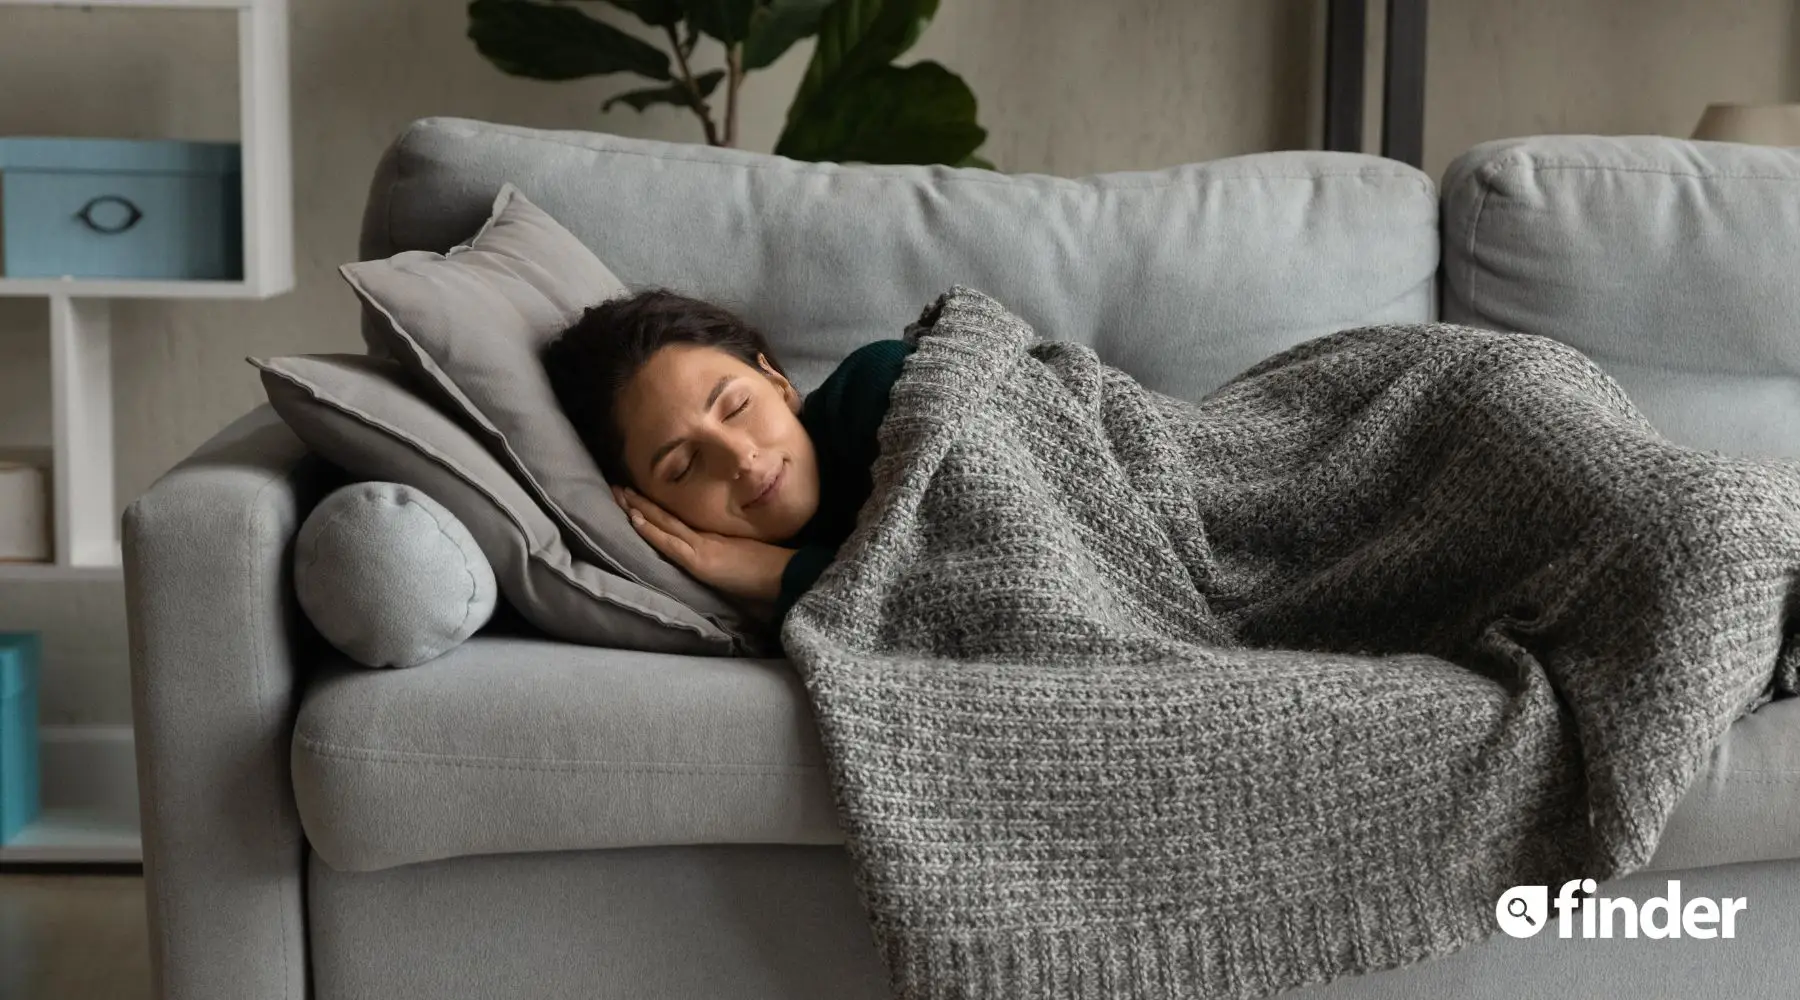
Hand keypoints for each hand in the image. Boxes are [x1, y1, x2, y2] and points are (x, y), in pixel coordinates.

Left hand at [612, 485, 793, 603]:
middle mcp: (703, 538)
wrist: (784, 577)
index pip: (676, 519)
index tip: (635, 492)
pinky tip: (635, 519)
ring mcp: (701, 548)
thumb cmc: (769, 571)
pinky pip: (669, 542)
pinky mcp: (700, 560)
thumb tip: (708, 551)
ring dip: (639, 510)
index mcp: (711, 538)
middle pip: (665, 516)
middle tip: (617, 486)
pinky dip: (651, 530)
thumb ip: (720, 551)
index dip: (654, 506)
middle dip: (639, 502)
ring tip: (619, 495)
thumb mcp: (739, 556)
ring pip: (663, 524)